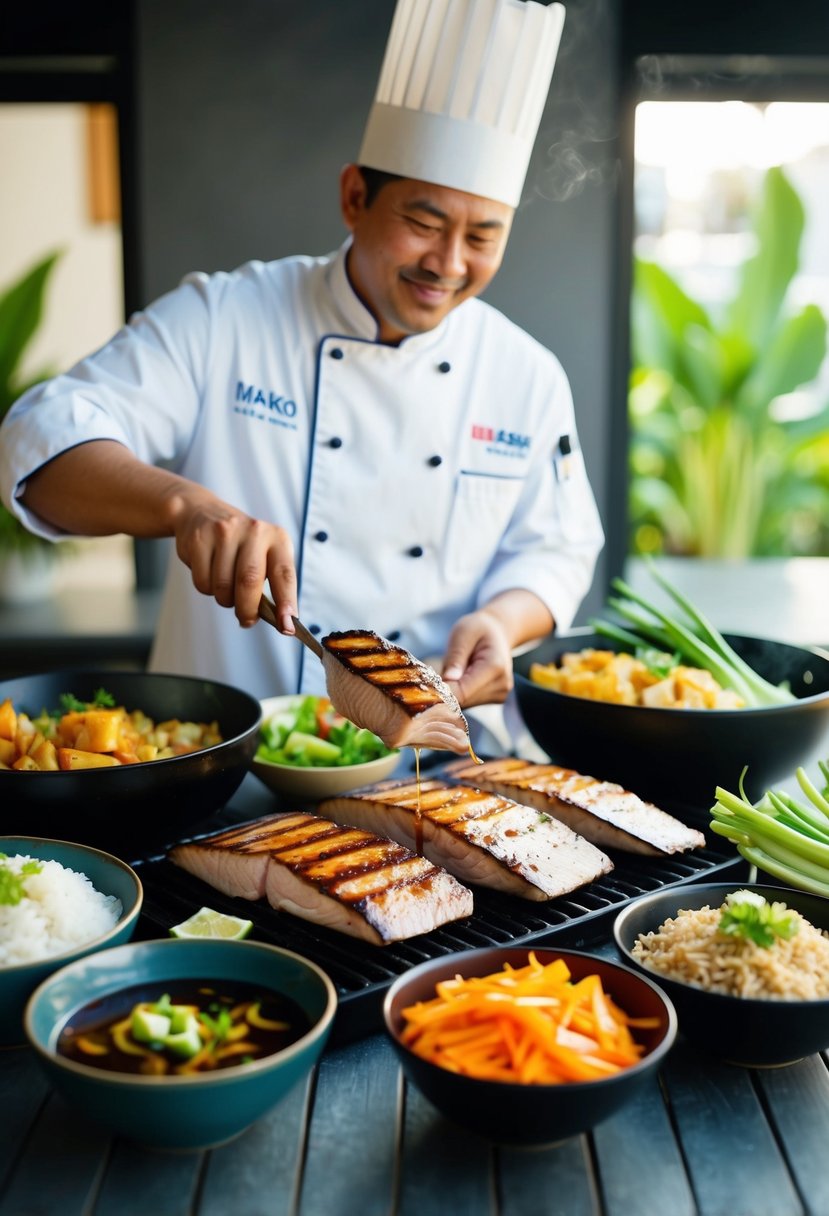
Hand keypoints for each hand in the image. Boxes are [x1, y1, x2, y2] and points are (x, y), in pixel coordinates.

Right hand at [170, 485, 296, 630]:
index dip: (286, 602)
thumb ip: (272, 585)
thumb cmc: (241, 546)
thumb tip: (280, 622)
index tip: (287, 627)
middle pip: (249, 582)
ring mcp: (225, 533)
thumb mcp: (264, 556)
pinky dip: (206, 589)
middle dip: (247, 609)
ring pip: (222, 586)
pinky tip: (209, 573)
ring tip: (226, 588)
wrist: (201, 513)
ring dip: (224, 599)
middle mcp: (254, 532)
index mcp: (277, 539)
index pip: (285, 575)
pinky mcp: (200, 539)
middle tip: (246, 619)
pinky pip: (202, 581)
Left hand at [440, 610, 514, 707]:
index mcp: (494, 666)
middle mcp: (501, 684)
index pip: (463, 691)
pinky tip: (461, 677)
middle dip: (445, 691)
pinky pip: (470, 702)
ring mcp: (500, 694)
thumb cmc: (477, 629)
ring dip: (453, 692)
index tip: (424, 684)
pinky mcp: (496, 699)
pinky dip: (460, 693)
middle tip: (433, 674)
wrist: (497, 631)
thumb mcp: (462, 634)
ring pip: (465, 704)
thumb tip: (447, 681)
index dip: (441, 691)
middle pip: (463, 700)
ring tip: (452, 671)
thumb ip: (455, 657)